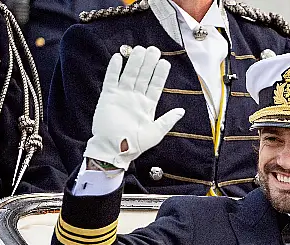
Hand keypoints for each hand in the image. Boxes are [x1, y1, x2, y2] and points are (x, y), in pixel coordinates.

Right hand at [83, 46, 184, 169]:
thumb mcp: (156, 132)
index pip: (155, 85)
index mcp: (147, 106)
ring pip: (129, 75)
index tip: (165, 62)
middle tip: (154, 50)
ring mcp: (122, 96)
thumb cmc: (136, 144)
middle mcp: (135, 98)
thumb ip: (168, 120)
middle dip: (148, 63)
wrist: (115, 150)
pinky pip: (111, 79)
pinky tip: (119, 57)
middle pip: (143, 76)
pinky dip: (114, 69)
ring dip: (135, 62)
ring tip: (140, 49)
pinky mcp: (108, 97)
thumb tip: (181, 111)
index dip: (160, 74)